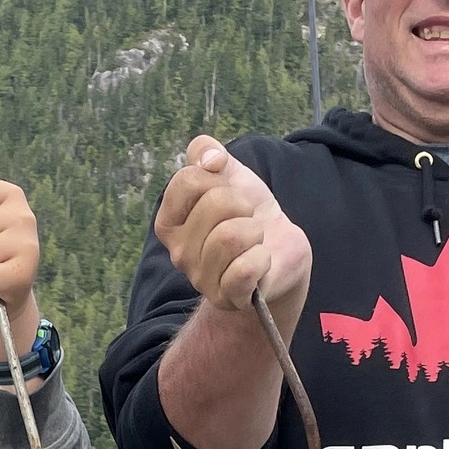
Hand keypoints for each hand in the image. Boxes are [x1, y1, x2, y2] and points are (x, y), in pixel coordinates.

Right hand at [156, 135, 311, 312]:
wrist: (279, 249)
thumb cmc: (247, 213)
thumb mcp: (228, 172)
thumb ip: (206, 150)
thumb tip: (210, 158)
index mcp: (169, 222)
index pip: (188, 180)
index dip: (219, 178)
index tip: (229, 192)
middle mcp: (178, 253)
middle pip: (214, 204)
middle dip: (243, 205)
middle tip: (246, 220)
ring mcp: (201, 279)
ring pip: (230, 236)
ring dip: (254, 232)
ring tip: (253, 241)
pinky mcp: (228, 297)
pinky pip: (244, 268)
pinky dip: (262, 259)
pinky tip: (260, 262)